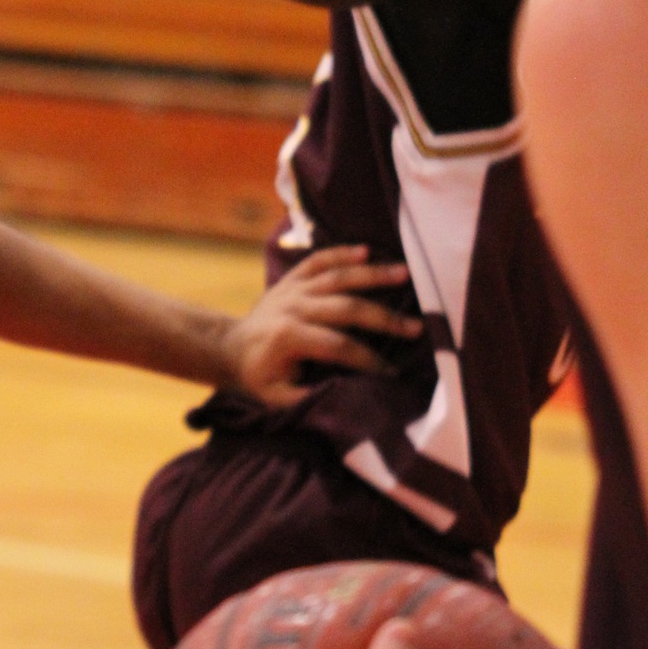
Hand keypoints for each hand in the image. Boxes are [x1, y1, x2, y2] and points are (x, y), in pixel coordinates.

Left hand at [221, 245, 420, 405]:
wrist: (231, 347)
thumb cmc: (259, 376)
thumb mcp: (276, 397)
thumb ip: (308, 398)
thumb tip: (345, 398)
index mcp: (289, 337)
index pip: (339, 346)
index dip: (368, 359)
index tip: (393, 372)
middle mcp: (293, 306)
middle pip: (346, 308)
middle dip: (384, 318)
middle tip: (416, 328)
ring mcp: (294, 288)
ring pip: (338, 276)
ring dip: (373, 275)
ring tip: (405, 274)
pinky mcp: (293, 277)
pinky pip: (319, 259)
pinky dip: (342, 252)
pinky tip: (367, 249)